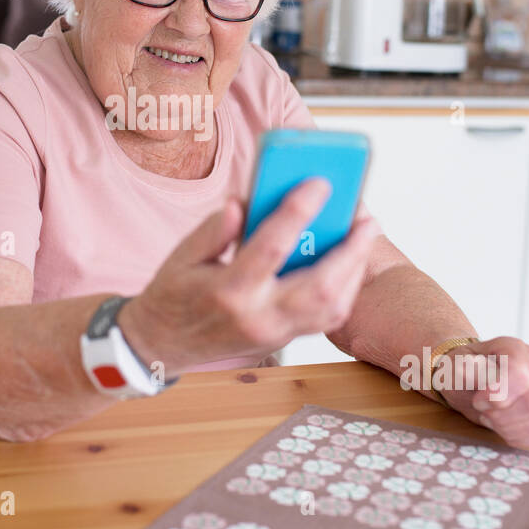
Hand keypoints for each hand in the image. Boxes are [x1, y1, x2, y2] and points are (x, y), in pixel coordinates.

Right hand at [120, 178, 381, 372]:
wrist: (161, 345)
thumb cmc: (172, 296)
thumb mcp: (181, 256)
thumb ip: (214, 230)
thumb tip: (244, 202)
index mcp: (227, 291)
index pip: (271, 246)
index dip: (298, 211)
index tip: (320, 183)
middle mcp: (257, 317)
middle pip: (320, 286)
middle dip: (350, 250)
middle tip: (367, 219)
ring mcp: (274, 334)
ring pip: (331, 307)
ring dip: (354, 271)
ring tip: (363, 237)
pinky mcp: (282, 340)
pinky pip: (325, 320)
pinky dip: (344, 290)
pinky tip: (347, 264)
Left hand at [437, 337, 528, 447]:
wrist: (467, 382)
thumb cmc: (463, 371)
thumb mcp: (456, 366)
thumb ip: (464, 369)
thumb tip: (466, 367)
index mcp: (517, 349)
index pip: (522, 372)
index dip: (500, 392)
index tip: (479, 400)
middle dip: (501, 413)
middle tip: (482, 407)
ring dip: (507, 426)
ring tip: (491, 414)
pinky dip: (516, 437)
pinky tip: (502, 424)